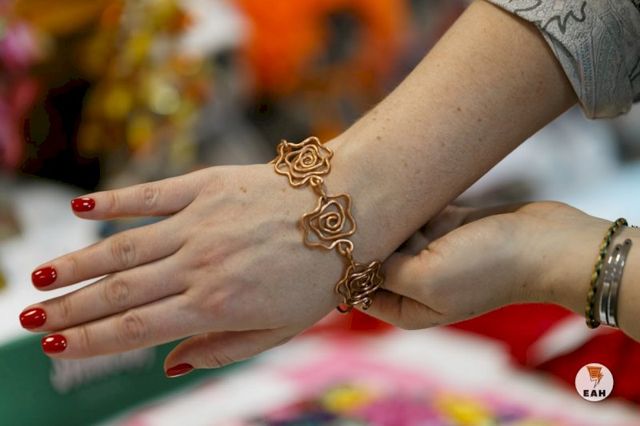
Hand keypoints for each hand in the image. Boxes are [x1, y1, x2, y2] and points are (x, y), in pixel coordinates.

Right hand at [22, 164, 347, 373]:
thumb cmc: (318, 277)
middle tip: (30, 320)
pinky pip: (150, 195)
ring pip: (123, 247)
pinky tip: (79, 207)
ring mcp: (200, 222)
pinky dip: (113, 201)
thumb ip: (222, 348)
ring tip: (40, 278)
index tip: (55, 347)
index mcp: (216, 305)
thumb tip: (169, 366)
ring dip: (77, 263)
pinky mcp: (206, 186)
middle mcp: (199, 264)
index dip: (90, 341)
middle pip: (119, 292)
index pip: (136, 329)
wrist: (349, 212)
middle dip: (70, 309)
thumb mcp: (280, 329)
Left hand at [363, 202, 607, 328]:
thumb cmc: (487, 268)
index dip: (341, 269)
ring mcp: (433, 253)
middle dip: (362, 237)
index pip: (359, 291)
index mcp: (409, 307)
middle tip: (343, 206)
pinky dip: (407, 202)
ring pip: (394, 232)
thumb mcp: (427, 279)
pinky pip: (416, 213)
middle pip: (375, 259)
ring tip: (364, 190)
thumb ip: (385, 272)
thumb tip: (354, 257)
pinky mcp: (448, 226)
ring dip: (384, 215)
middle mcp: (417, 282)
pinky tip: (394, 183)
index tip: (328, 239)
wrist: (546, 244)